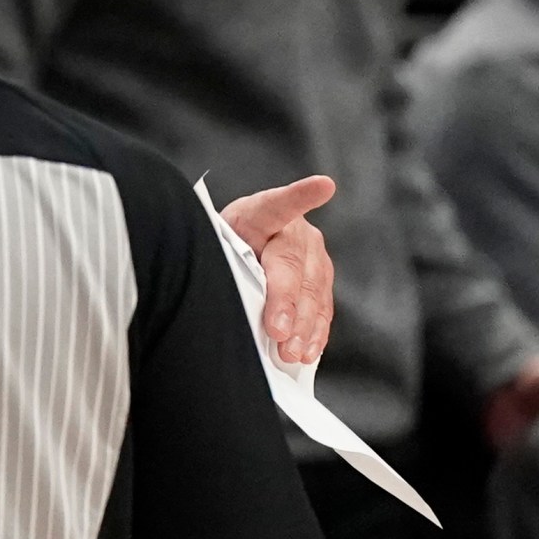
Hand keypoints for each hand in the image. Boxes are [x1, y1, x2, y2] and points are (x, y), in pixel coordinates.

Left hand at [219, 175, 336, 364]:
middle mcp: (293, 231)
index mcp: (259, 213)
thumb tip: (234, 306)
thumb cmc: (224, 246)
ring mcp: (312, 253)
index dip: (300, 195)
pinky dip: (314, 332)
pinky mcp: (321, 277)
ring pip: (312, 290)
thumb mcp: (216, 247)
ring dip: (303, 325)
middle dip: (287, 302)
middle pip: (293, 266)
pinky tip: (308, 350)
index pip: (277, 204)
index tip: (323, 186)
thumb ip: (227, 265)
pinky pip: (322, 307)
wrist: (240, 243)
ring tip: (292, 351)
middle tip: (278, 332)